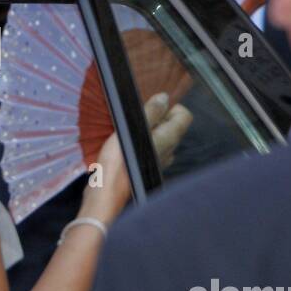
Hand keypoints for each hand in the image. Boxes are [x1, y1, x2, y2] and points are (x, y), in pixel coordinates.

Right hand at [80, 91, 194, 221]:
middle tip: (135, 116)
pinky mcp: (144, 168)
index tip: (151, 105)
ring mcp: (158, 161)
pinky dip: (139, 142)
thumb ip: (151, 112)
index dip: (170, 106)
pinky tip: (123, 144)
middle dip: (155, 117)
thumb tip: (165, 97)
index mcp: (169, 138)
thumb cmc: (119, 160)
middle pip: (170, 125)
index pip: (184, 116)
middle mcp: (168, 150)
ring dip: (145, 130)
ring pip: (158, 138)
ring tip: (127, 129)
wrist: (106, 192)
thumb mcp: (133, 128)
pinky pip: (148, 149)